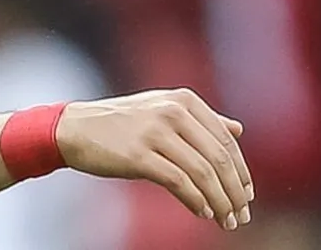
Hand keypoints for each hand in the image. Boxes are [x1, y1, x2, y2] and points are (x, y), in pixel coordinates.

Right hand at [57, 88, 253, 230]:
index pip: (226, 141)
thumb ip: (200, 120)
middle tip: (241, 215)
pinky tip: (202, 212)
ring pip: (202, 173)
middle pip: (218, 158)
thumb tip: (238, 130)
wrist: (74, 128)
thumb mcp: (161, 110)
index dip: (241, 172)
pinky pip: (178, 182)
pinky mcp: (138, 155)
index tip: (246, 195)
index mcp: (183, 100)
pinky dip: (195, 200)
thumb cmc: (119, 122)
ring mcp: (154, 132)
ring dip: (219, 201)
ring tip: (225, 220)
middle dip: (235, 191)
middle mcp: (172, 112)